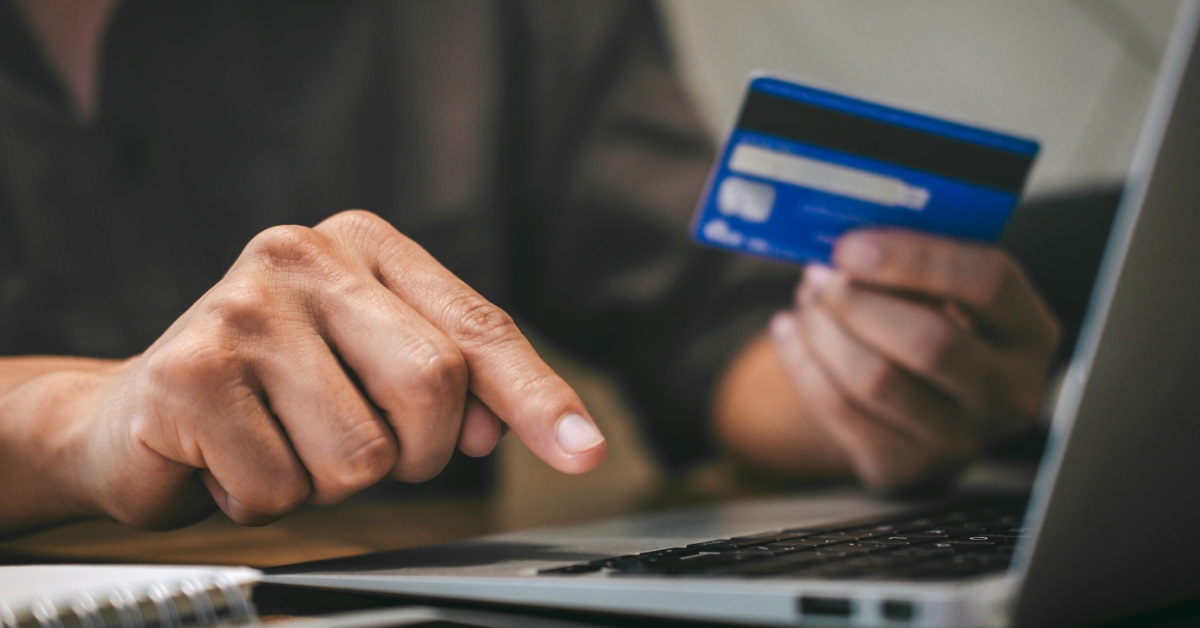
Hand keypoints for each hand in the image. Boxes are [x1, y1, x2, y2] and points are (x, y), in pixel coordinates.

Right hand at [70, 210, 605, 527]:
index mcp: (364, 245)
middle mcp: (303, 253)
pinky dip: (265, 499)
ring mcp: (242, 307)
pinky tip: (231, 457)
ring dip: (330, 481)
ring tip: (282, 441)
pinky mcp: (189, 371)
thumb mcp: (372, 367)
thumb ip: (451, 385)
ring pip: (360, 454)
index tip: (584, 451)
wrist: (138, 415)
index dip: (535, 395)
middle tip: (359, 443)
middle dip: (412, 450)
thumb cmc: (275, 392)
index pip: (476, 327)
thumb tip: (497, 428)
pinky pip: (282, 489)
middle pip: (431, 385)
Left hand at [769, 229, 1058, 492]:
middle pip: (928, 341)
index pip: (988, 283)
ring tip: (806, 301)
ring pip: (875, 379)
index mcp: (1031, 332)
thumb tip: (845, 239)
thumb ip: (915, 264)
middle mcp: (1008, 393)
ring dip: (824, 331)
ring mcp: (959, 441)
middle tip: (820, 275)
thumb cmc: (934, 326)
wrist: (924, 408)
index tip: (852, 245)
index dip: (914, 258)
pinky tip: (789, 332)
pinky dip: (802, 362)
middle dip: (858, 301)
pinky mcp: (903, 467)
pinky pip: (839, 410)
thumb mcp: (947, 293)